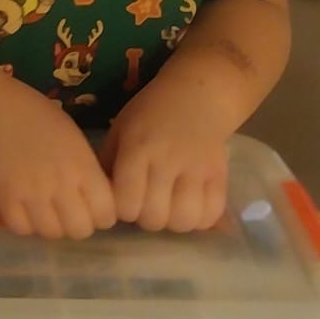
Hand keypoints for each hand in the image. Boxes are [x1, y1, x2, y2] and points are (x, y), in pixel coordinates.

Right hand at [0, 84, 115, 239]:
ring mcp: (32, 192)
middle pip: (80, 230)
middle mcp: (61, 183)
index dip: (101, 214)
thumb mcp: (73, 138)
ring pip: (51, 233)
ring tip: (43, 208)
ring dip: (50, 225)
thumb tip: (96, 203)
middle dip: (76, 223)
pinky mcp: (5, 197)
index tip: (91, 206)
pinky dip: (24, 223)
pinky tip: (23, 208)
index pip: (106, 214)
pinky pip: (22, 229)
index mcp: (82, 165)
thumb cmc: (37, 117)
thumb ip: (87, 171)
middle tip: (66, 210)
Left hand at [100, 83, 228, 231]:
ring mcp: (196, 169)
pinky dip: (199, 220)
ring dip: (172, 222)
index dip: (122, 209)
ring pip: (183, 221)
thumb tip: (100, 200)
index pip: (126, 202)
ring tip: (169, 207)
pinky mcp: (219, 175)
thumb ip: (107, 164)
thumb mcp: (120, 130)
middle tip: (147, 204)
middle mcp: (167, 159)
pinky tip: (190, 207)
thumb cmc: (150, 114)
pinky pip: (211, 215)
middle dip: (146, 218)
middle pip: (154, 217)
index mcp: (137, 147)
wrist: (195, 96)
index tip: (124, 199)